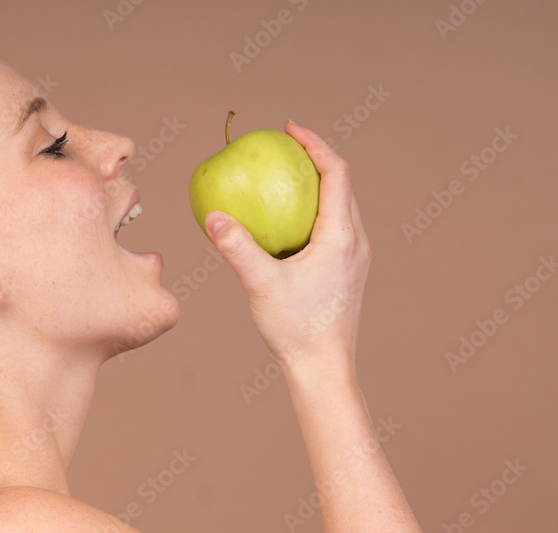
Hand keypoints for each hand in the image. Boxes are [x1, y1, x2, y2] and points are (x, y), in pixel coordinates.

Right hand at [203, 120, 370, 374]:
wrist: (324, 367)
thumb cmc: (296, 329)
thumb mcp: (261, 285)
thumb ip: (237, 248)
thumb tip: (213, 216)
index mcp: (341, 236)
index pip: (337, 172)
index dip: (315, 143)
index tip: (289, 128)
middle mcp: (356, 241)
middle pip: (343, 184)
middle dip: (316, 158)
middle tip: (283, 147)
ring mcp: (355, 258)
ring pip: (341, 206)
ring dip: (317, 185)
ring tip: (284, 178)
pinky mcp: (348, 272)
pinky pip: (334, 227)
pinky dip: (313, 211)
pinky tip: (285, 224)